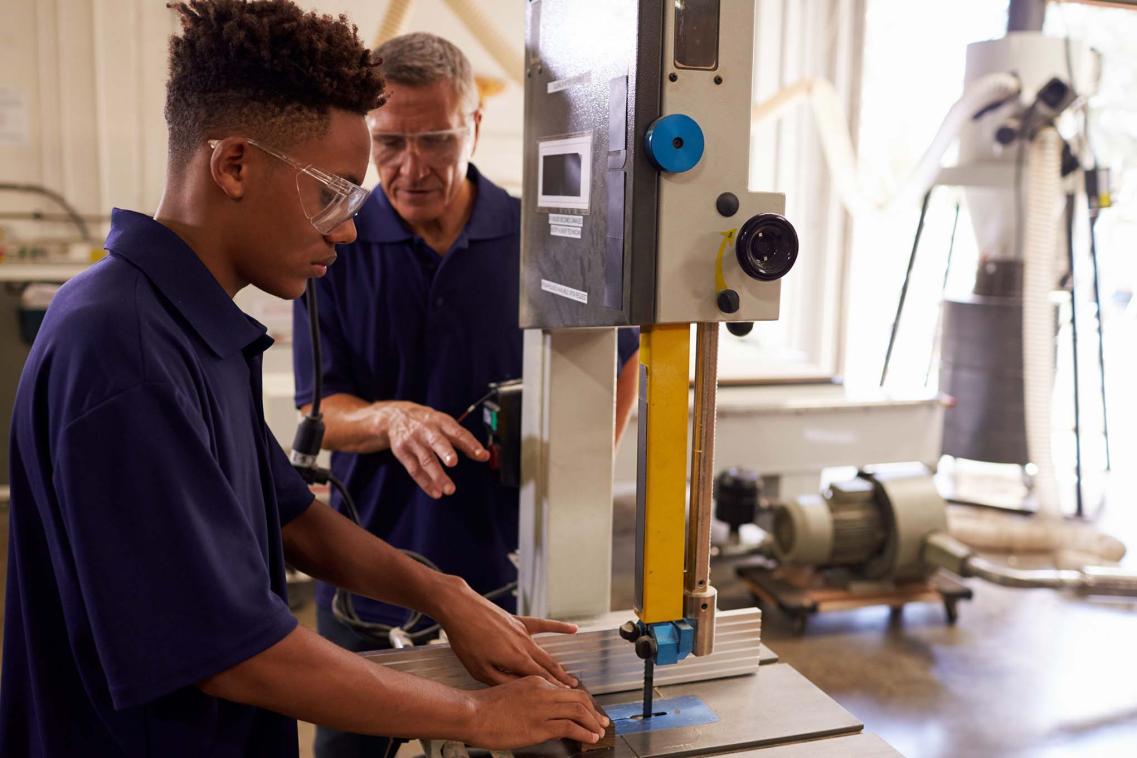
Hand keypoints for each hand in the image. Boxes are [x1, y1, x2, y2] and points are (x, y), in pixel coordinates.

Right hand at [376, 401, 488, 497]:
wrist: (396, 417)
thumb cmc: (428, 423)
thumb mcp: (445, 425)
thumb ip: (464, 441)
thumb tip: (484, 456)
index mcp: (441, 421)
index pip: (458, 432)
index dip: (470, 443)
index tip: (481, 455)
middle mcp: (426, 430)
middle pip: (436, 441)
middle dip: (445, 452)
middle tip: (453, 462)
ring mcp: (413, 442)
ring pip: (425, 460)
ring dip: (437, 476)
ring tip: (449, 490)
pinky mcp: (402, 453)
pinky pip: (414, 470)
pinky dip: (425, 483)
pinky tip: (436, 492)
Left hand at [435, 578, 578, 687]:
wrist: (460, 608)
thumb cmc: (466, 639)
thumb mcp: (479, 669)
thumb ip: (502, 681)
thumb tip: (519, 688)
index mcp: (516, 659)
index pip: (541, 678)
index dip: (554, 689)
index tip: (565, 697)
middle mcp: (524, 645)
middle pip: (547, 666)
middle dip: (561, 679)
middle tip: (573, 690)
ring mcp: (523, 631)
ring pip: (545, 651)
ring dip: (557, 664)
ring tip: (568, 674)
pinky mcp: (518, 621)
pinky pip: (543, 625)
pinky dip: (559, 628)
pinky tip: (573, 629)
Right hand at [465, 676, 608, 749]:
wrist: (472, 712)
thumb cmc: (485, 707)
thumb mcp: (512, 692)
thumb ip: (530, 697)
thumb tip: (544, 710)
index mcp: (536, 681)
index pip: (567, 690)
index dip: (582, 701)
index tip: (588, 710)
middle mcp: (543, 691)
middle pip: (579, 698)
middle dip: (594, 711)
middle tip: (601, 720)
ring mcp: (543, 708)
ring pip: (579, 711)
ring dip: (593, 722)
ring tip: (599, 731)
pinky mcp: (540, 726)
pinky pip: (570, 727)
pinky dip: (584, 733)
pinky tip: (589, 738)